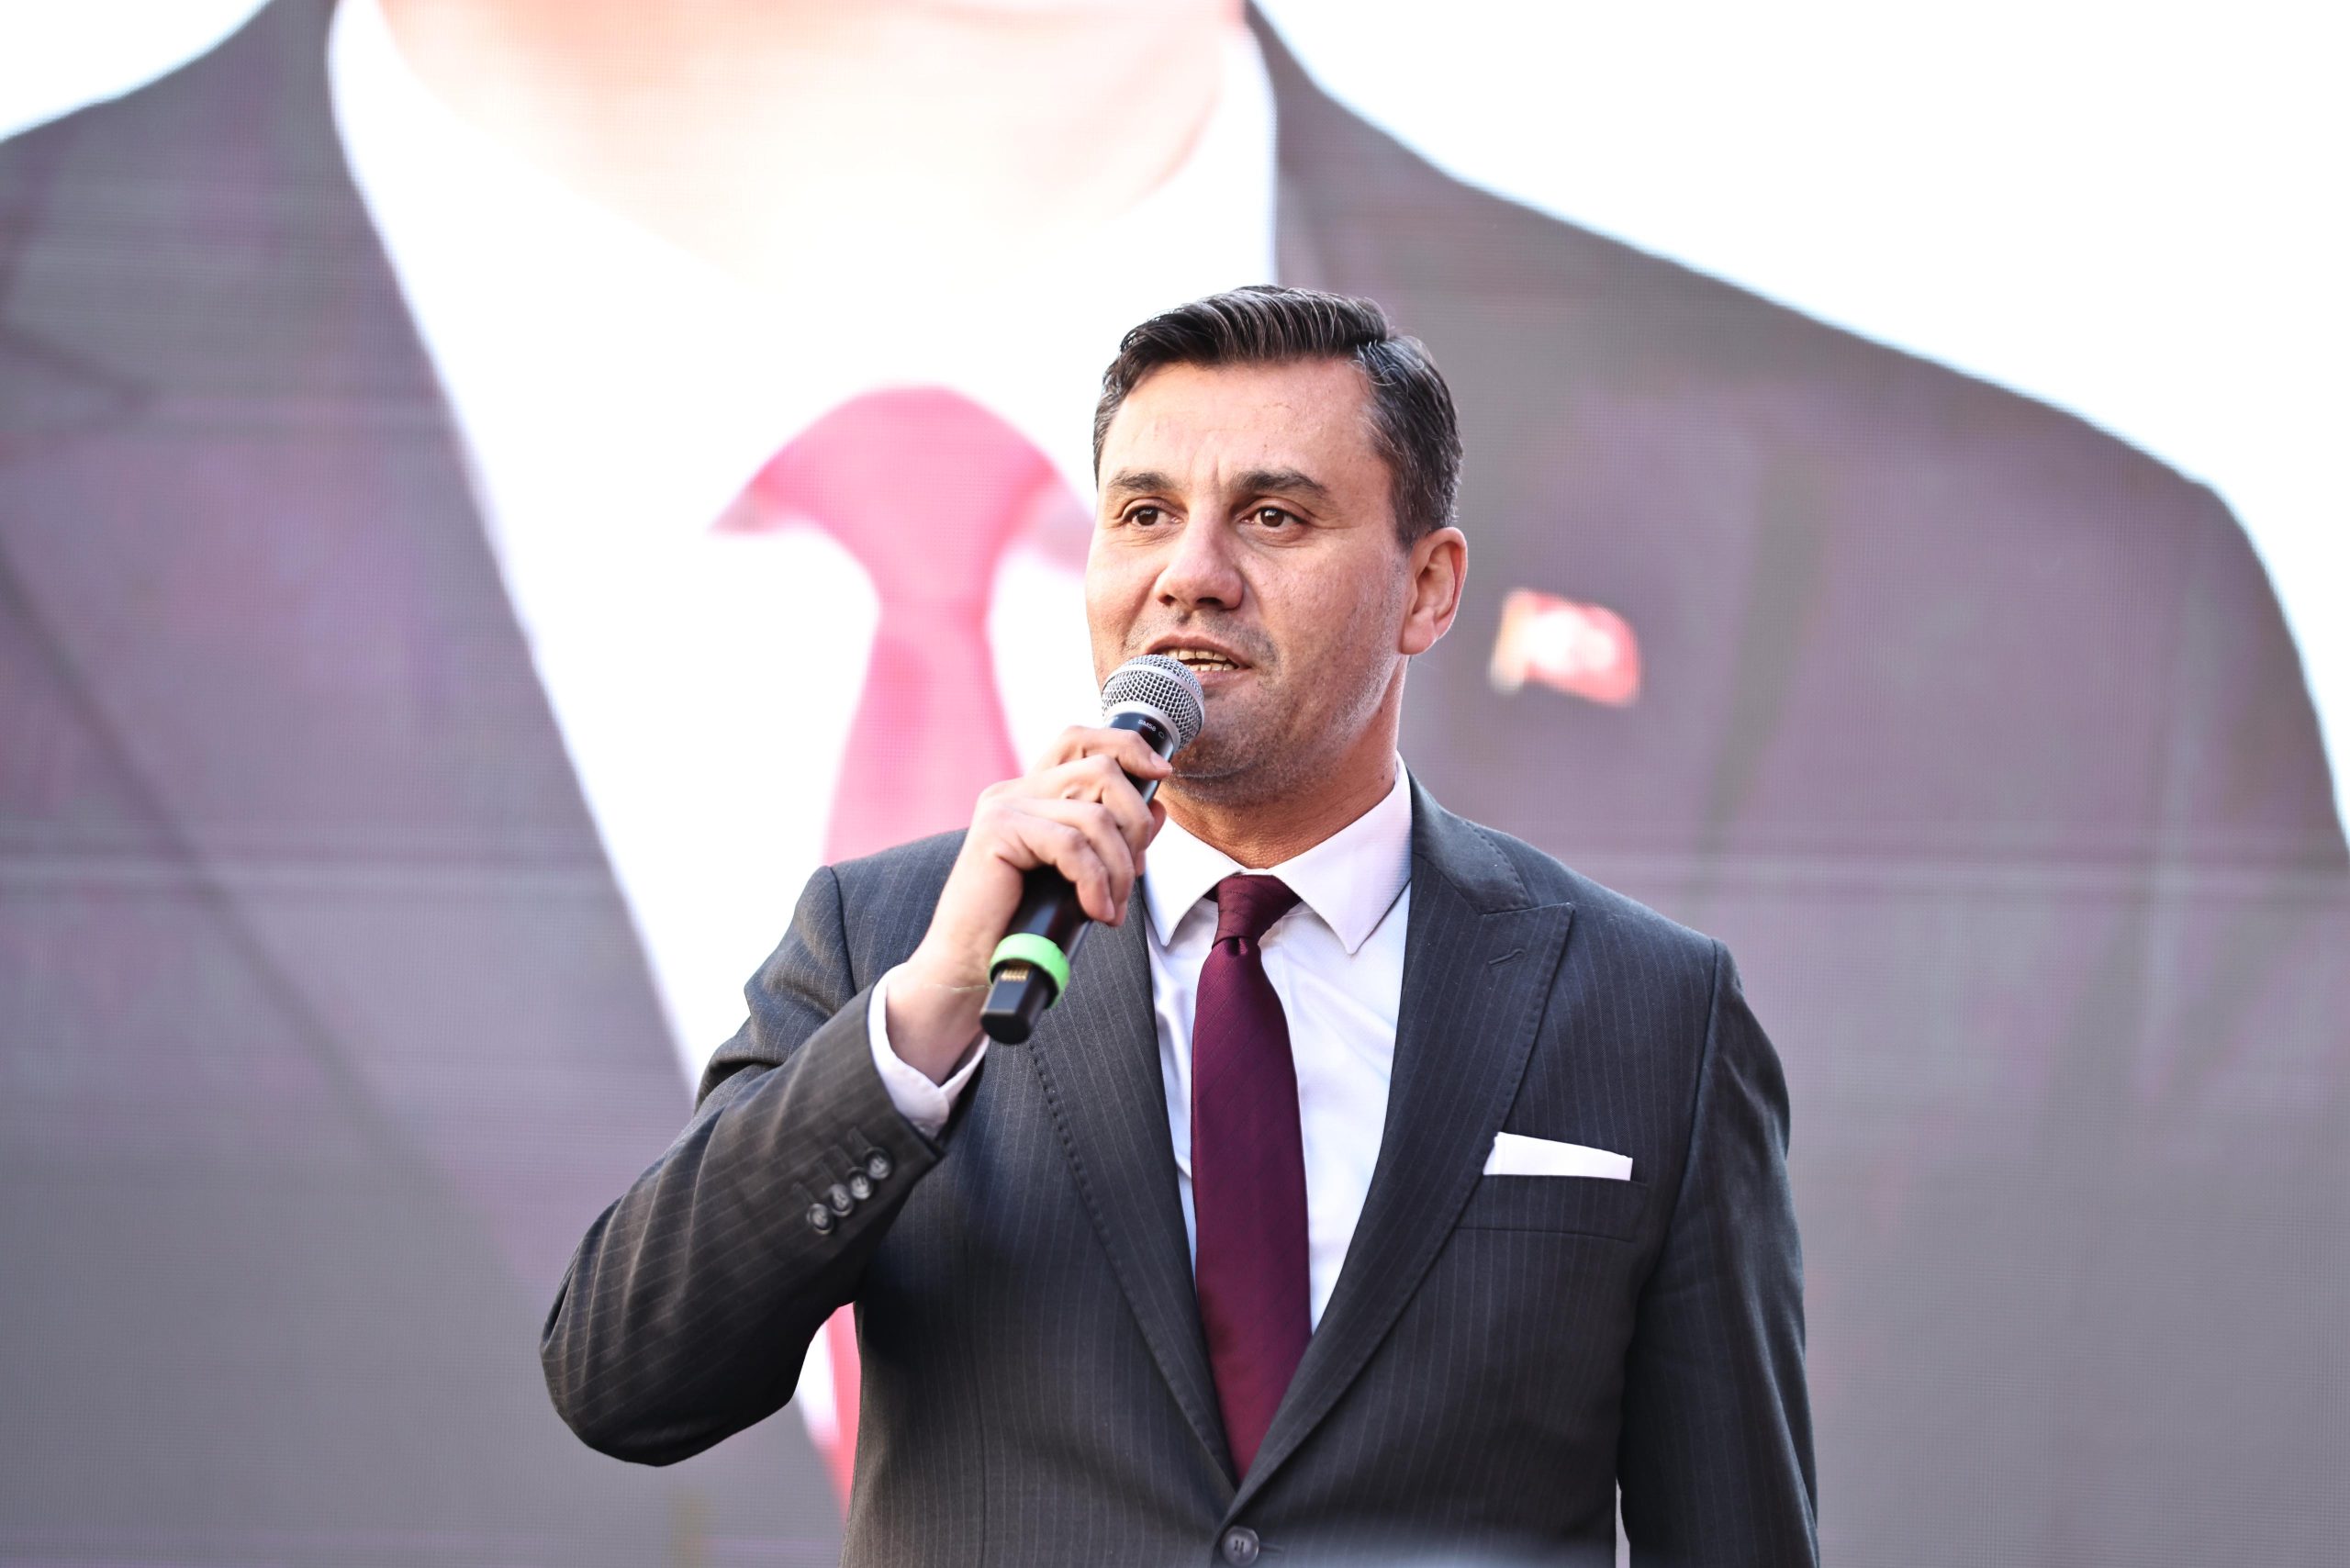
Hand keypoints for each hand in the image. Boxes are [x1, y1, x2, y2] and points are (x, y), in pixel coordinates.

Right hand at [885, 725, 1170, 1081]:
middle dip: (1135, 824)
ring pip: (1095, 815)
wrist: (969, 963)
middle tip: (1132, 875)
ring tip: (1112, 907)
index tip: (1160, 774)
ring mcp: (1004, 807)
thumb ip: (1113, 838)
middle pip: (1101, 770)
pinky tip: (1097, 912)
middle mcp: (1014, 790)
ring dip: (1118, 868)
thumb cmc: (1023, 924)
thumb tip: (1159, 808)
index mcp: (1030, 793)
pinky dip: (1095, 882)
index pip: (1080, 740)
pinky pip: (1072, 845)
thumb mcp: (1080, 874)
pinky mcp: (997, 832)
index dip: (1126, 746)